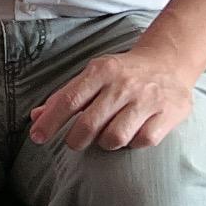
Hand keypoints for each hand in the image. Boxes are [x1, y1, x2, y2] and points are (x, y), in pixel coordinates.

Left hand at [27, 44, 197, 151]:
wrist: (169, 62)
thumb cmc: (123, 73)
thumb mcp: (93, 75)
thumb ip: (66, 96)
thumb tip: (36, 117)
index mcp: (102, 71)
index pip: (69, 100)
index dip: (50, 122)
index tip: (37, 137)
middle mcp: (124, 84)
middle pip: (89, 124)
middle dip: (76, 139)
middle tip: (75, 142)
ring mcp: (148, 99)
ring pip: (115, 137)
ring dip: (106, 143)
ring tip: (108, 135)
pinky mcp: (168, 113)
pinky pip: (142, 141)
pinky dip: (134, 143)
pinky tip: (133, 133)